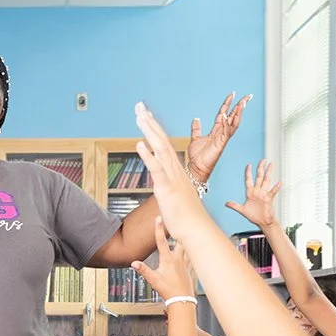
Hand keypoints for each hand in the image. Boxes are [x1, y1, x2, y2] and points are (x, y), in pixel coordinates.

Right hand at [133, 216, 195, 300]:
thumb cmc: (169, 290)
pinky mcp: (191, 269)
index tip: (158, 218)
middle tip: (178, 221)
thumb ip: (143, 270)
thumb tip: (134, 263)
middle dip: (178, 230)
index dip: (158, 229)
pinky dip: (194, 251)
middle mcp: (178, 259)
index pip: (161, 241)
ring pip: (188, 246)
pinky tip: (196, 249)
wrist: (182, 300)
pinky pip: (193, 256)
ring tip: (189, 230)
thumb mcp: (153, 280)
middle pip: (179, 240)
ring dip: (187, 239)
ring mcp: (186, 263)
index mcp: (168, 260)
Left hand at [134, 104, 214, 242]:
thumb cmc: (186, 217)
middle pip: (161, 140)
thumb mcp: (175, 197)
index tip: (146, 115)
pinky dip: (148, 155)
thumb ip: (169, 190)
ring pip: (160, 149)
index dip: (154, 128)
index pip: (163, 144)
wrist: (196, 230)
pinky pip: (157, 169)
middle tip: (139, 106)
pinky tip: (140, 144)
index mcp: (175, 171)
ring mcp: (171, 178)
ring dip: (149, 131)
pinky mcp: (167, 188)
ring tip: (140, 116)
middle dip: (149, 122)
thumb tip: (164, 189)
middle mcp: (174, 170)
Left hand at [185, 92, 250, 184]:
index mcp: (217, 130)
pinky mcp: (221, 144)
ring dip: (238, 113)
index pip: (225, 113)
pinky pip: (225, 132)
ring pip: (234, 123)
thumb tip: (196, 118)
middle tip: (248, 96)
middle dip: (241, 106)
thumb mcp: (195, 138)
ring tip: (242, 103)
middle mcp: (222, 133)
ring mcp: (223, 138)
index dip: (228, 103)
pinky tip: (225, 115)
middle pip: (234, 117)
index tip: (232, 94)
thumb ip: (196, 128)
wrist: (196, 167)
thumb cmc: (197, 156)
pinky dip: (226, 123)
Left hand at [225, 161, 279, 230]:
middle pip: (259, 177)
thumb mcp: (242, 210)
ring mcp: (263, 194)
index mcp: (251, 193)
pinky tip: (280, 182)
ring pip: (266, 181)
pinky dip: (276, 187)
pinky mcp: (268, 199)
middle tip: (263, 160)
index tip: (249, 165)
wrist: (262, 222)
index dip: (248, 173)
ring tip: (270, 165)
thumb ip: (234, 205)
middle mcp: (258, 191)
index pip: (249, 180)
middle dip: (260, 168)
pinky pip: (273, 192)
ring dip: (268, 173)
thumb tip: (226, 203)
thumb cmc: (254, 216)